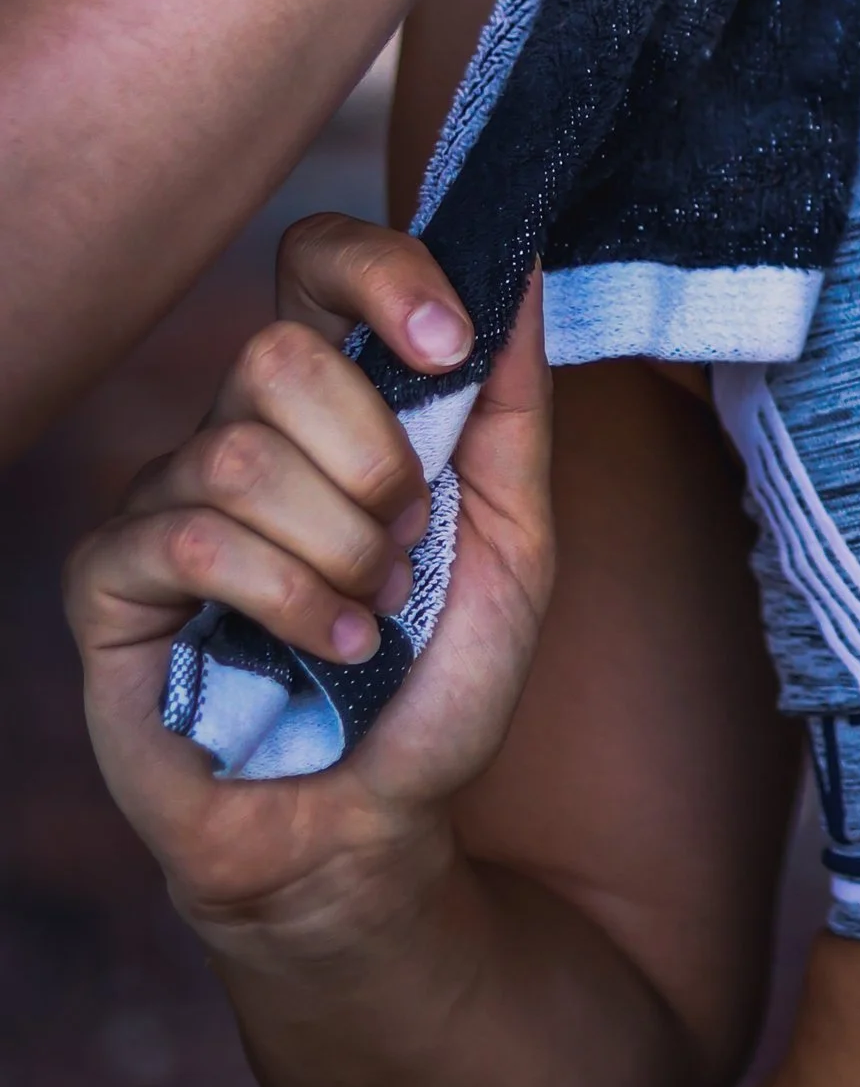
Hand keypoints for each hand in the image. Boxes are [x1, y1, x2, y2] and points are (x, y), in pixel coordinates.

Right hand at [68, 218, 554, 945]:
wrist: (373, 824)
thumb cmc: (435, 681)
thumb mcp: (518, 538)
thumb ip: (514, 406)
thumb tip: (523, 267)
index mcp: (328, 405)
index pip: (314, 262)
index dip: (378, 271)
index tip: (449, 342)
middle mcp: (236, 433)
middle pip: (276, 352)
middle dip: (373, 459)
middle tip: (408, 543)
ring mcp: (162, 503)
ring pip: (238, 452)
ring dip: (338, 547)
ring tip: (372, 612)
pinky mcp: (110, 585)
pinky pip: (187, 537)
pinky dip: (285, 598)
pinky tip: (329, 645)